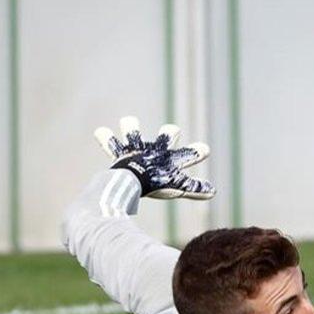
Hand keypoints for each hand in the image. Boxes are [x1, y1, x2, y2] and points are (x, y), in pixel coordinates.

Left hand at [94, 116, 214, 199]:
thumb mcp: (179, 187)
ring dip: (131, 128)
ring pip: (135, 135)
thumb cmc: (156, 183)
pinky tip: (100, 132)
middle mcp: (154, 150)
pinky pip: (111, 144)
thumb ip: (195, 188)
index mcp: (170, 157)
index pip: (189, 155)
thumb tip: (213, 191)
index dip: (197, 152)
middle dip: (169, 134)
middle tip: (173, 130)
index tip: (204, 150)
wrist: (132, 176)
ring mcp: (136, 150)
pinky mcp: (119, 153)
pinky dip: (106, 138)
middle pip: (165, 138)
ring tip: (128, 121)